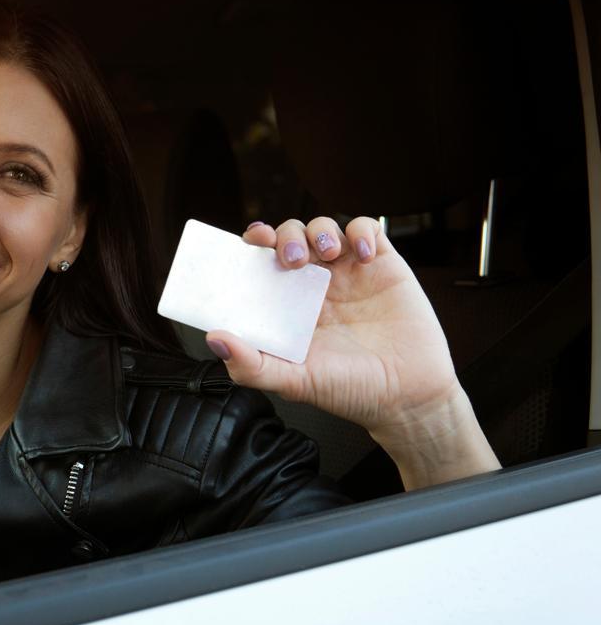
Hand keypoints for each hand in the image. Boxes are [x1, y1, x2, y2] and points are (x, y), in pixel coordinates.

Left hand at [205, 217, 461, 435]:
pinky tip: (365, 255)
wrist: (409, 397)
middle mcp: (316, 285)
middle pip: (292, 236)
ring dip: (321, 230)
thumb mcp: (295, 382)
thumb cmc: (351, 391)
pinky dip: (362, 231)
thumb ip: (252, 366)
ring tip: (329, 253)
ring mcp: (350, 273)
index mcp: (289, 305)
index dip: (254, 245)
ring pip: (326, 227)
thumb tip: (215, 340)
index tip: (251, 242)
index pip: (263, 262)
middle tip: (293, 259)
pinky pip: (369, 230)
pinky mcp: (384, 266)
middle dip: (287, 236)